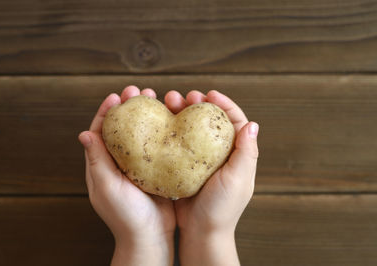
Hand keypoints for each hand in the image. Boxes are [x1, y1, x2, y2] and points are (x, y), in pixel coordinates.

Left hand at [78, 86, 175, 265]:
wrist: (150, 237)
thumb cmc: (126, 216)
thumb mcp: (108, 187)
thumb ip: (97, 161)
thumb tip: (84, 133)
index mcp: (102, 165)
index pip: (100, 132)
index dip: (107, 112)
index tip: (117, 96)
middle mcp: (119, 162)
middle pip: (121, 128)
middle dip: (129, 107)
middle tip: (140, 91)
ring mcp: (138, 165)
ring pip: (141, 133)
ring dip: (147, 115)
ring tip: (158, 99)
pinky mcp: (156, 169)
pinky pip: (157, 145)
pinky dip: (162, 130)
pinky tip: (172, 120)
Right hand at [165, 90, 258, 265]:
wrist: (200, 232)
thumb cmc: (222, 208)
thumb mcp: (238, 179)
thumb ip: (246, 152)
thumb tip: (252, 123)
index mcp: (236, 153)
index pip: (234, 120)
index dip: (223, 104)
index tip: (209, 94)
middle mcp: (219, 153)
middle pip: (209, 120)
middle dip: (197, 104)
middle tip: (185, 96)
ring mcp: (199, 159)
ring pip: (191, 128)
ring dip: (181, 113)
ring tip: (168, 102)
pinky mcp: (183, 165)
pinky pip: (177, 142)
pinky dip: (170, 130)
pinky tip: (161, 123)